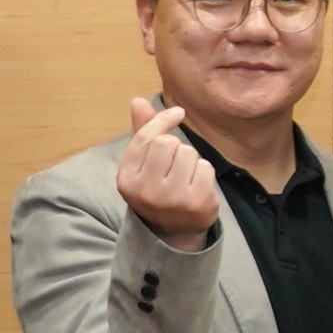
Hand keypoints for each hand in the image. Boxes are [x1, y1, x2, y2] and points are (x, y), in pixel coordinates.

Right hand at [117, 99, 222, 244]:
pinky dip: (204, 172)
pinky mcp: (196, 203)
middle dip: (176, 147)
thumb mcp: (143, 165)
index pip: (146, 137)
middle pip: (168, 142)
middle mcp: (145, 190)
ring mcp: (171, 198)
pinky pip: (205, 167)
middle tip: (174, 166)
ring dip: (191, 160)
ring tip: (184, 178)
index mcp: (126, 178)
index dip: (163, 120)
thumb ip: (142, 133)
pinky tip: (197, 187)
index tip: (178, 113)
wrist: (174, 232)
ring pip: (188, 153)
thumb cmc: (158, 189)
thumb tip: (137, 100)